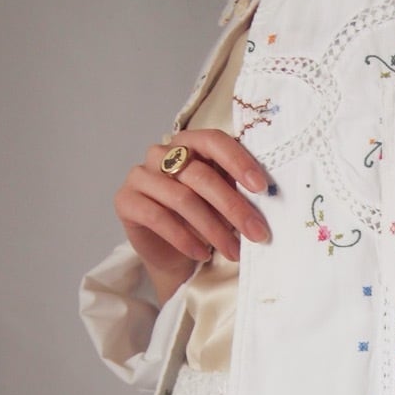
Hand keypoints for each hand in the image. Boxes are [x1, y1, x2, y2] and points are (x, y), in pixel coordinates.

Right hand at [114, 131, 270, 302]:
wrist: (172, 252)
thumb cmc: (203, 220)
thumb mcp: (224, 203)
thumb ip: (238, 191)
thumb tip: (269, 198)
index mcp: (189, 143)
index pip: (214, 141)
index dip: (238, 162)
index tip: (262, 187)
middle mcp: (161, 153)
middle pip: (201, 176)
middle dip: (234, 208)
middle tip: (257, 233)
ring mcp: (140, 175)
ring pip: (182, 199)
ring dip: (213, 230)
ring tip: (234, 252)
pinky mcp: (126, 200)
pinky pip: (157, 217)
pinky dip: (184, 238)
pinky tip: (202, 254)